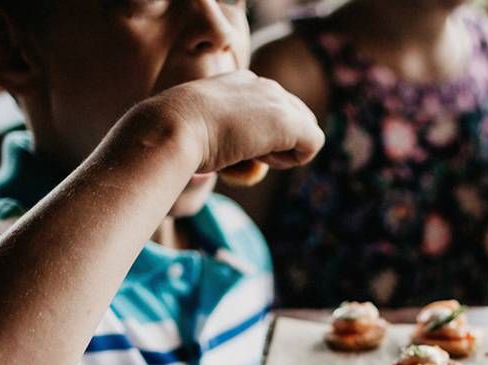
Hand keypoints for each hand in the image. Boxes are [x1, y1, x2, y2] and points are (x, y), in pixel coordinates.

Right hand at [144, 70, 324, 172]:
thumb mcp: (199, 127)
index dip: (262, 135)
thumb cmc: (176, 134)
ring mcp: (277, 100)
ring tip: (252, 154)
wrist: (174, 127)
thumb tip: (228, 154)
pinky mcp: (290, 122)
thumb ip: (222, 130)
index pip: (270, 109)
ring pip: (305, 130)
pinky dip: (293, 160)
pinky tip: (264, 157)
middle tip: (247, 153)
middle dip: (279, 141)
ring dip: (284, 151)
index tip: (236, 144)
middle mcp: (262, 85)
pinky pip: (313, 144)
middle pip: (295, 117)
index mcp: (239, 82)